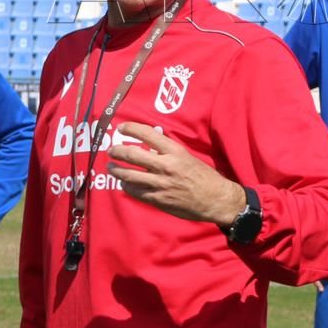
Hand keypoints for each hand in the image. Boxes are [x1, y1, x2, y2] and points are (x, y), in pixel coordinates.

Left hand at [107, 123, 244, 225]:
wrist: (215, 199)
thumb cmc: (203, 176)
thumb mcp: (187, 157)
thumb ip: (167, 152)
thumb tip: (149, 148)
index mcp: (174, 151)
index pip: (147, 134)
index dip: (131, 128)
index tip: (121, 128)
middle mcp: (165, 165)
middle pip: (132, 154)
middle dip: (117, 151)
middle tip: (111, 150)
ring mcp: (160, 184)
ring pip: (129, 175)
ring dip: (116, 170)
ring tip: (111, 167)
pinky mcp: (158, 199)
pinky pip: (135, 192)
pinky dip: (127, 187)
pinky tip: (124, 184)